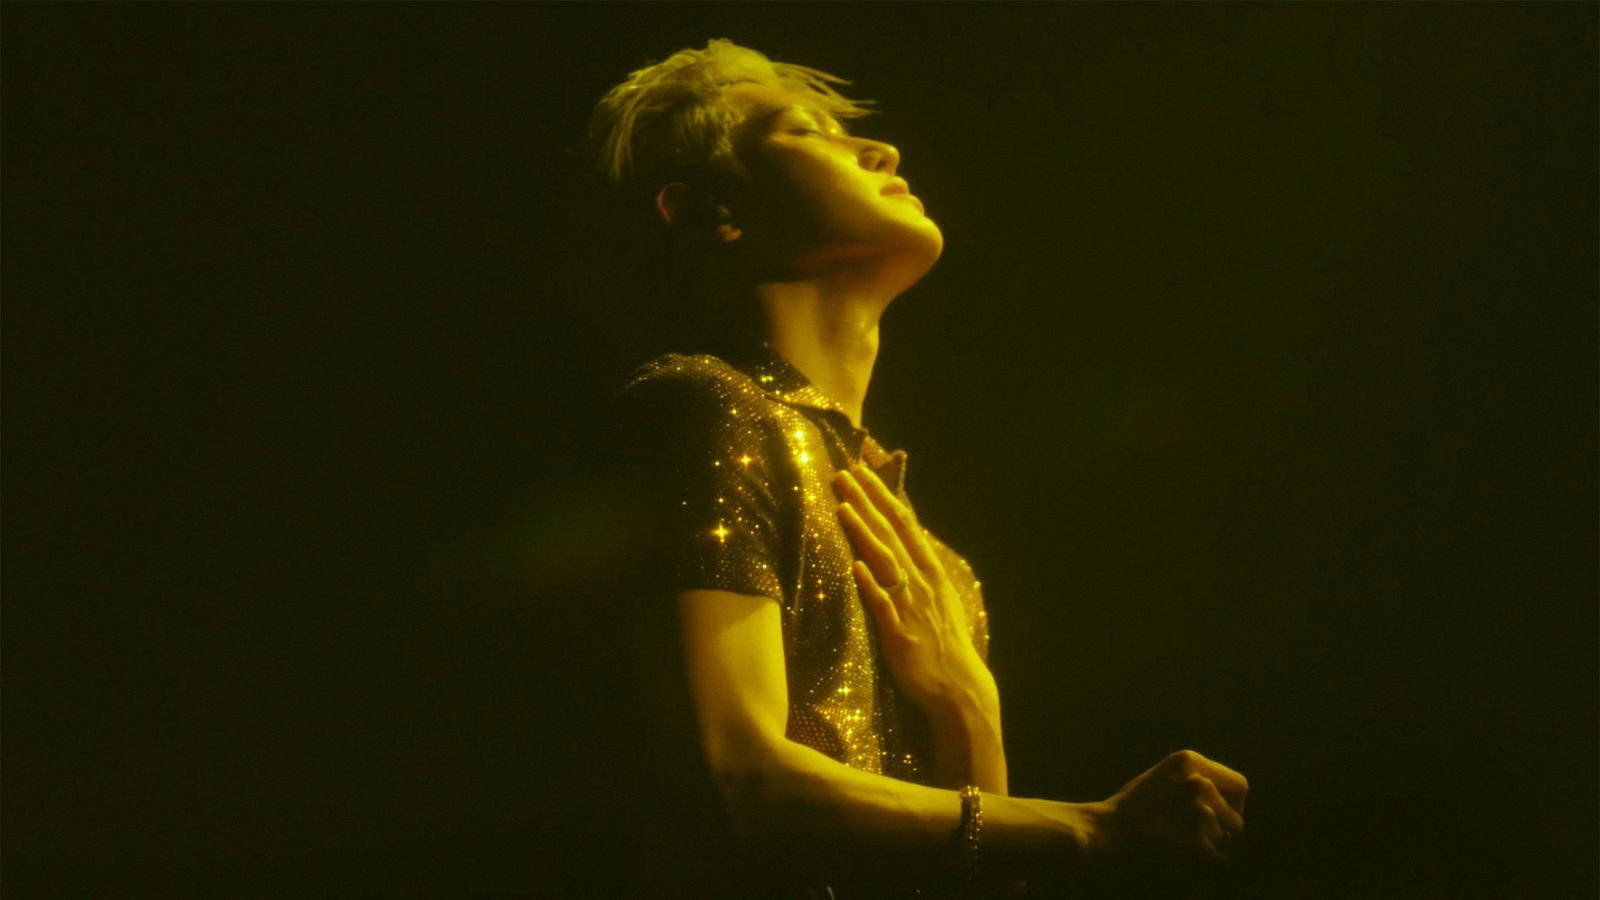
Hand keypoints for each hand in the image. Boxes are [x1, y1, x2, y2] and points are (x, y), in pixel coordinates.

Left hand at [831, 463, 996, 718]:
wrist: (960, 688)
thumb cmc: (944, 643)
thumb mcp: (936, 598)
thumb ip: (917, 570)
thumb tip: (899, 543)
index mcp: (930, 571)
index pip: (903, 523)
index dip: (881, 496)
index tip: (861, 471)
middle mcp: (922, 583)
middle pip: (890, 534)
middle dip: (866, 502)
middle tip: (842, 474)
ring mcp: (911, 608)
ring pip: (885, 561)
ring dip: (863, 532)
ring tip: (842, 506)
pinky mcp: (900, 636)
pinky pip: (884, 607)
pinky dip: (871, 586)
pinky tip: (856, 567)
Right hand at [1091, 749, 1247, 862]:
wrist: (1109, 827)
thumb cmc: (1137, 806)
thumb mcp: (1166, 776)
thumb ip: (1198, 781)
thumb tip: (1236, 804)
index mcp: (1188, 759)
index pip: (1240, 785)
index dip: (1234, 804)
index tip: (1217, 815)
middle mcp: (1196, 779)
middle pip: (1236, 816)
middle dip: (1226, 830)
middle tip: (1202, 834)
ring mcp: (1195, 809)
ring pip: (1227, 839)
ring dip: (1214, 845)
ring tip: (1186, 841)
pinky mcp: (1192, 838)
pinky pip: (1218, 857)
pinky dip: (1207, 860)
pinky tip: (1184, 853)